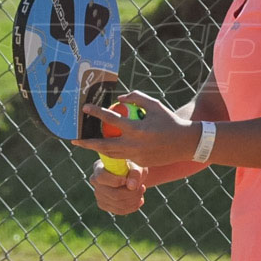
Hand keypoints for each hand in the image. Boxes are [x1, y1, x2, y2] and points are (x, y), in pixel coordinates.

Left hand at [72, 90, 199, 167]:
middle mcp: (134, 144)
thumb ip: (137, 98)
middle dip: (87, 143)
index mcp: (137, 128)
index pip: (111, 119)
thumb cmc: (170, 121)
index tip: (85, 108)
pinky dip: (114, 152)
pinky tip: (108, 148)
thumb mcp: (155, 105)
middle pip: (103, 146)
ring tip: (88, 145)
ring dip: (97, 150)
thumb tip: (120, 98)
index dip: (96, 112)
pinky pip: (123, 157)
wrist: (186, 143)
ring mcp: (136, 156)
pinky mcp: (140, 162)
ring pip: (111, 155)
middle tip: (75, 140)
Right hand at [90, 159, 146, 214]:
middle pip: (113, 194)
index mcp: (99, 167)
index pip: (101, 177)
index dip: (116, 181)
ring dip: (134, 200)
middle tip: (143, 188)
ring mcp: (98, 194)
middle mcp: (95, 181)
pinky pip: (119, 210)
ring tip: (141, 192)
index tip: (128, 180)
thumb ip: (135, 174)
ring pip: (118, 204)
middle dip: (132, 193)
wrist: (131, 175)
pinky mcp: (104, 204)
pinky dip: (132, 207)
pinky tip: (139, 200)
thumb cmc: (132, 167)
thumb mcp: (136, 166)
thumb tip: (132, 186)